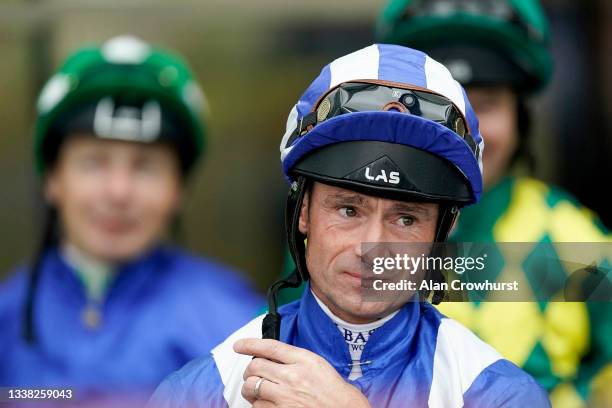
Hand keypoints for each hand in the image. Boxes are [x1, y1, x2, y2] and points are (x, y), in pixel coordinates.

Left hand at [234, 338, 370, 407]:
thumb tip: (273, 358)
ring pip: (251, 387)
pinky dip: (258, 405)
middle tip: (252, 373)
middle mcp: (292, 377)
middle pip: (255, 366)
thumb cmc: (335, 393)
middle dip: (250, 370)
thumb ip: (296, 360)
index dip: (250, 344)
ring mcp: (285, 397)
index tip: (239, 345)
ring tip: (255, 390)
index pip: (270, 347)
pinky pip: (257, 407)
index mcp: (304, 360)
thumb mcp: (318, 365)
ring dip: (250, 388)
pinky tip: (266, 404)